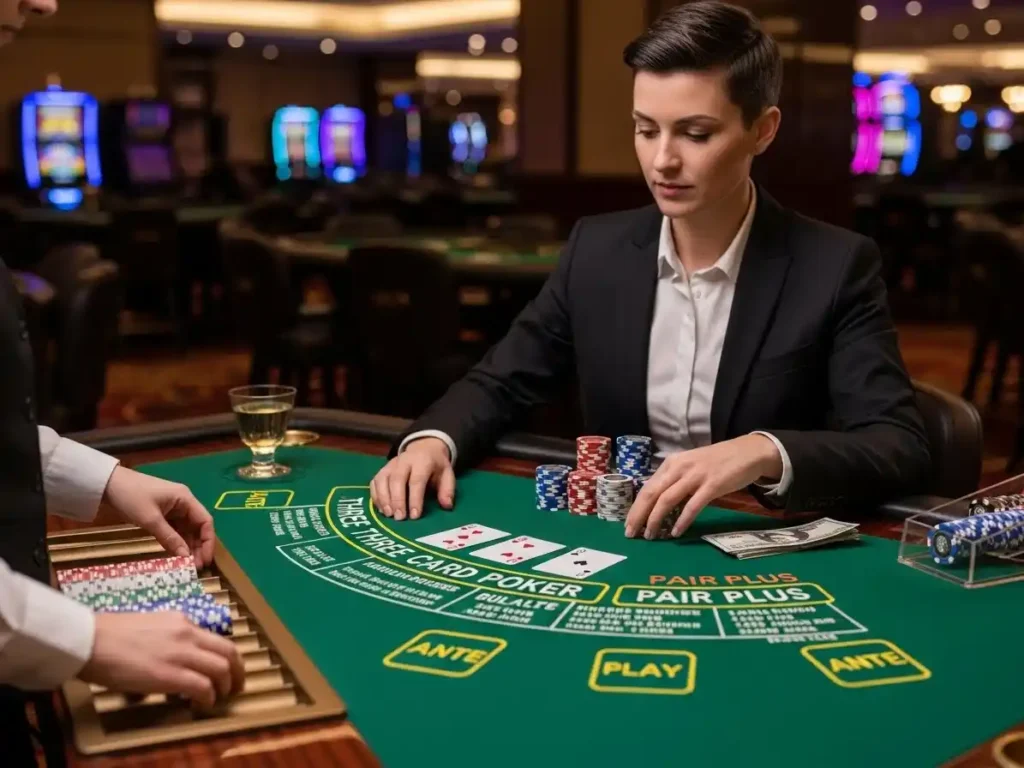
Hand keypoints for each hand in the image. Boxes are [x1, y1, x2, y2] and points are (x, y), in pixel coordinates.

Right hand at [79, 612, 244, 708]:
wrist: (90, 640)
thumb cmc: (109, 635)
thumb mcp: (148, 627)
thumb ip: (165, 640)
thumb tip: (167, 663)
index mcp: (182, 622)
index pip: (216, 638)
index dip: (226, 657)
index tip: (226, 670)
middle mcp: (188, 634)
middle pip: (229, 652)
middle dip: (238, 672)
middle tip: (236, 687)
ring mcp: (181, 653)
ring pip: (222, 669)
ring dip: (225, 687)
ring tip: (220, 698)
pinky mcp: (171, 674)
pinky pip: (203, 687)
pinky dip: (208, 698)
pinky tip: (201, 705)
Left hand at [103, 466, 214, 566]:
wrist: (107, 484)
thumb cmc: (131, 497)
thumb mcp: (150, 519)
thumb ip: (170, 538)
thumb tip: (186, 557)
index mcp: (185, 499)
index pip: (205, 521)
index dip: (208, 541)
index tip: (205, 560)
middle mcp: (183, 503)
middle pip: (197, 527)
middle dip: (198, 546)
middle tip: (195, 567)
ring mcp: (173, 509)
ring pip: (186, 530)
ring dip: (187, 546)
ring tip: (186, 564)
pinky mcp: (162, 514)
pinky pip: (174, 530)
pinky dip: (176, 541)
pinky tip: (175, 554)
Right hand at [371, 438, 454, 520]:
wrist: (424, 448)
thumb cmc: (435, 466)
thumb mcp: (447, 474)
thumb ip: (447, 489)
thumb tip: (446, 506)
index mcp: (423, 461)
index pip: (417, 480)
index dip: (415, 498)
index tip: (415, 516)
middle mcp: (404, 460)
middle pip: (397, 479)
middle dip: (397, 500)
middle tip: (400, 518)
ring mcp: (391, 464)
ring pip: (382, 480)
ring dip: (384, 498)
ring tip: (389, 515)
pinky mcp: (382, 469)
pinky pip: (375, 482)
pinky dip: (376, 496)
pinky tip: (381, 509)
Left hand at [625, 434, 781, 539]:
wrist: (748, 452)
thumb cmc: (717, 462)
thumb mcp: (689, 466)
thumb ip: (674, 481)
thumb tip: (656, 504)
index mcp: (671, 463)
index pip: (647, 487)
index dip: (635, 507)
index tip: (628, 525)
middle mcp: (679, 467)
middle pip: (651, 494)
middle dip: (638, 515)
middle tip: (631, 534)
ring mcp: (696, 476)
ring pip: (667, 499)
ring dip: (656, 520)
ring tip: (650, 535)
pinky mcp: (712, 485)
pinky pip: (692, 506)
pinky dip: (682, 520)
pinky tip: (676, 532)